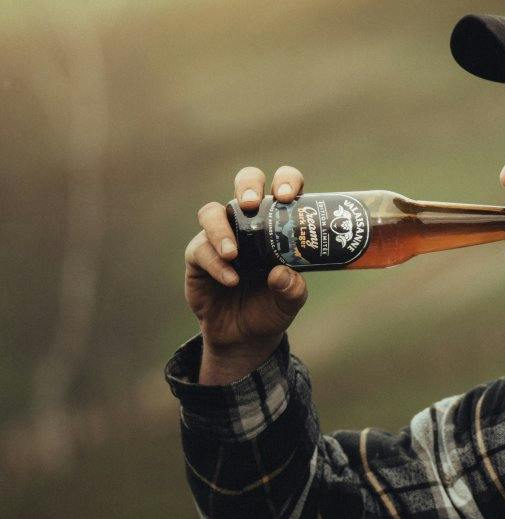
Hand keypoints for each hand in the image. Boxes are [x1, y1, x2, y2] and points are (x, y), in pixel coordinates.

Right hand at [185, 164, 309, 382]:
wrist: (244, 337)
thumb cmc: (271, 308)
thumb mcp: (290, 302)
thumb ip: (292, 289)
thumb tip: (282, 273)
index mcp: (279, 222)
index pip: (284, 187)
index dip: (286, 181)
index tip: (288, 196)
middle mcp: (249, 222)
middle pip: (246, 183)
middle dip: (248, 186)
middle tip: (252, 204)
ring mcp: (221, 236)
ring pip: (212, 212)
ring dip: (221, 229)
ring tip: (234, 254)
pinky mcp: (198, 256)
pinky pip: (200, 249)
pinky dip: (215, 263)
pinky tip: (231, 280)